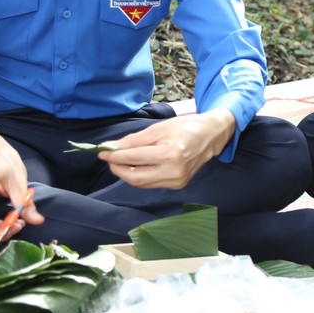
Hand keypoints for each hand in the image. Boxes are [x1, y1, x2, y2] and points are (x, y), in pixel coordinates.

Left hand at [103, 109, 235, 189]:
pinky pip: (152, 183)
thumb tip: (111, 147)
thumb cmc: (186, 127)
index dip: (115, 156)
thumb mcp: (158, 128)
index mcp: (170, 153)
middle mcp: (174, 170)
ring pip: (142, 183)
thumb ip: (134, 140)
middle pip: (136, 177)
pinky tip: (137, 166)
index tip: (103, 152)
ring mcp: (177, 180)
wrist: (211, 135)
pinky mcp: (178, 185)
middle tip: (109, 159)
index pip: (134, 158)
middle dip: (118, 169)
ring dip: (128, 173)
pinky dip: (141, 175)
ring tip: (121, 161)